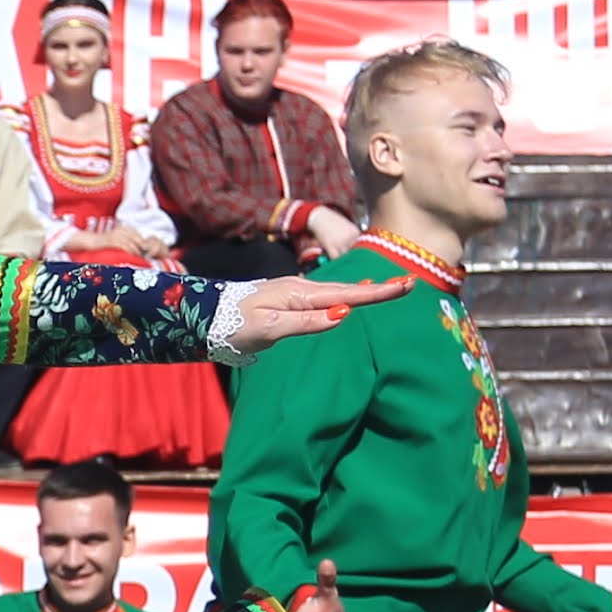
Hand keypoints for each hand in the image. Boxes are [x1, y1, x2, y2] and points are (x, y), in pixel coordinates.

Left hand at [224, 270, 412, 343]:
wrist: (203, 316)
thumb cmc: (233, 325)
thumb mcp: (270, 328)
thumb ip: (307, 322)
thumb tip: (344, 315)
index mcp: (299, 294)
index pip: (347, 294)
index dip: (377, 292)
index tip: (404, 285)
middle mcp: (300, 289)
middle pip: (346, 289)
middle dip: (377, 288)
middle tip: (408, 283)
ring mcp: (294, 292)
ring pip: (336, 291)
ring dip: (363, 290)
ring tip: (388, 287)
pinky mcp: (287, 299)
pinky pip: (324, 296)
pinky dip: (344, 294)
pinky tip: (349, 296)